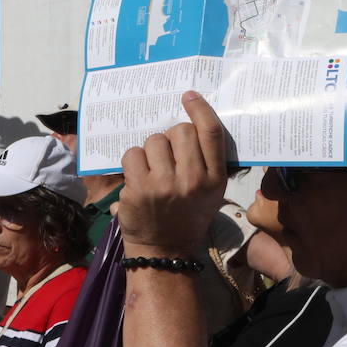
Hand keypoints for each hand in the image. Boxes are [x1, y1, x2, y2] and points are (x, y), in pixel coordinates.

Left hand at [118, 91, 226, 255]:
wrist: (164, 251)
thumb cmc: (187, 217)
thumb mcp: (210, 193)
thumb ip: (206, 161)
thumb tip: (192, 122)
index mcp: (214, 179)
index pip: (211, 133)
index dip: (200, 109)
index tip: (189, 96)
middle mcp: (192, 179)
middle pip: (180, 131)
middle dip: (171, 137)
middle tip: (167, 155)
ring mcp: (164, 184)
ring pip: (153, 140)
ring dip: (150, 151)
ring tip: (152, 170)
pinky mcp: (139, 189)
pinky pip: (132, 154)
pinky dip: (133, 162)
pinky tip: (137, 178)